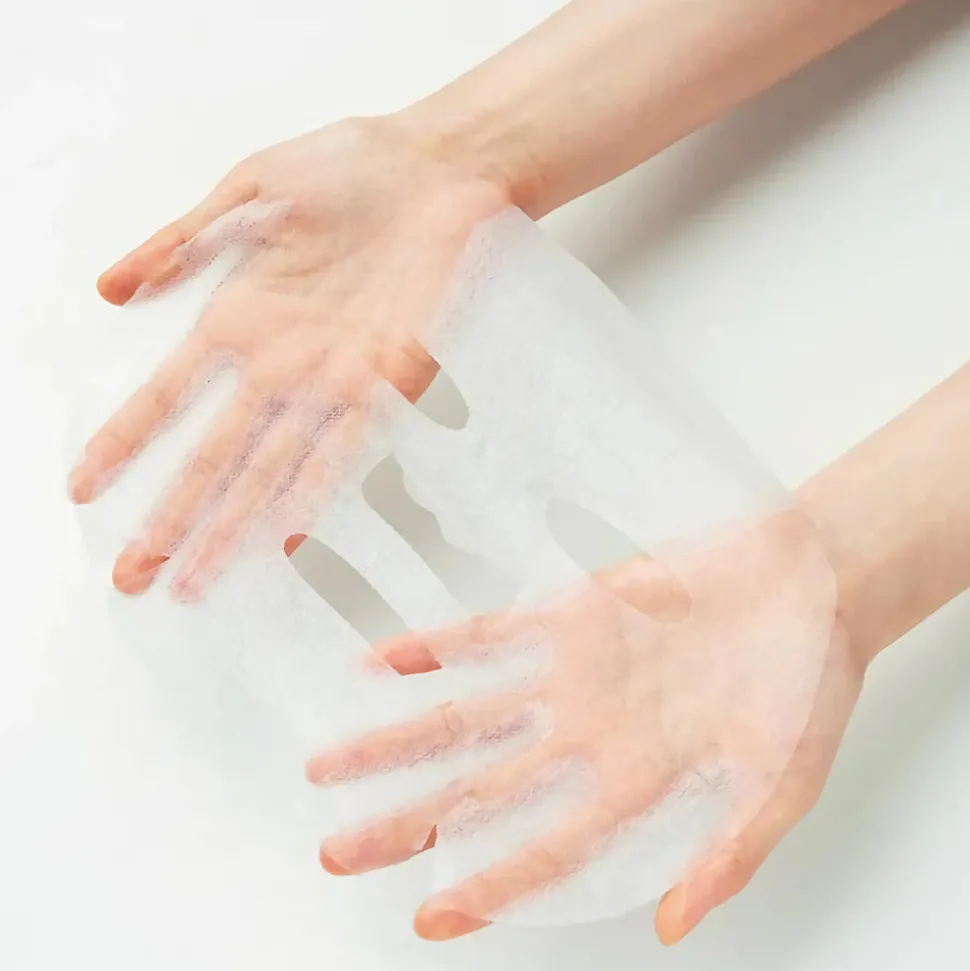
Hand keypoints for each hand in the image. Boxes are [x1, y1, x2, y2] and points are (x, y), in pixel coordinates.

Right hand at [68, 116, 507, 597]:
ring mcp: (328, 378)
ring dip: (228, 527)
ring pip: (267, 469)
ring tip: (190, 579)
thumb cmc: (349, 167)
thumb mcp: (251, 190)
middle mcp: (277, 363)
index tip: (82, 487)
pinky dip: (313, 493)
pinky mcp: (384, 378)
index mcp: (239, 318)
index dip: (124, 443)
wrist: (436, 168)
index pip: (166, 398)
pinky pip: (344, 448)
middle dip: (169, 518)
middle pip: (211, 457)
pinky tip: (283, 540)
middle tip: (132, 576)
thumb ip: (183, 239)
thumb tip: (109, 287)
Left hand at [305, 511, 863, 942]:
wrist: (807, 581)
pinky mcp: (570, 613)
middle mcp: (588, 735)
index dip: (487, 888)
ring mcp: (571, 674)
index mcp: (637, 783)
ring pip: (464, 713)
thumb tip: (670, 927)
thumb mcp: (784, 782)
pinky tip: (382, 661)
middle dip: (406, 823)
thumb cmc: (808, 681)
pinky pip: (487, 634)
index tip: (427, 919)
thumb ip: (730, 853)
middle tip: (336, 854)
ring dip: (396, 740)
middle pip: (478, 789)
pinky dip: (435, 647)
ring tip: (327, 769)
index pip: (544, 850)